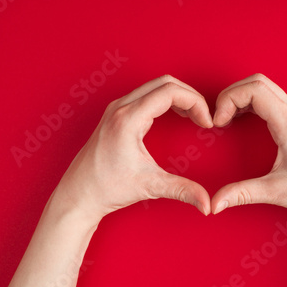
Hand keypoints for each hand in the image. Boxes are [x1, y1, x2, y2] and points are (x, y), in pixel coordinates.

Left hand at [54, 75, 213, 219]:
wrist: (79, 194)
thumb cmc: (106, 188)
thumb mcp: (149, 187)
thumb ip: (182, 190)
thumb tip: (207, 204)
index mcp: (128, 119)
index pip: (170, 92)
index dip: (195, 102)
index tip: (206, 122)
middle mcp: (120, 108)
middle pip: (164, 82)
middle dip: (190, 95)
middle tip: (203, 116)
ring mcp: (116, 109)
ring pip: (154, 86)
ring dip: (178, 96)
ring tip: (193, 116)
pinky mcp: (115, 114)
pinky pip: (145, 94)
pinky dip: (165, 99)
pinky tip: (175, 115)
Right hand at [211, 74, 286, 225]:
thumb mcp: (276, 192)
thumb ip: (242, 194)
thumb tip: (215, 204)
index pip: (254, 90)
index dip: (229, 100)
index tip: (218, 122)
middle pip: (258, 82)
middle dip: (232, 94)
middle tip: (218, 117)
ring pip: (266, 87)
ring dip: (242, 96)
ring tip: (227, 118)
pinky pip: (274, 98)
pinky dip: (253, 102)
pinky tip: (244, 120)